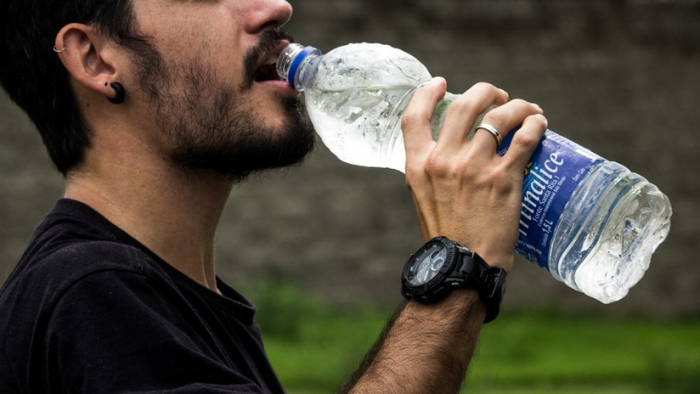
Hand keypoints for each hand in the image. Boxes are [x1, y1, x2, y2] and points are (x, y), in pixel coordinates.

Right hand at [402, 78, 547, 271]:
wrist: (463, 266)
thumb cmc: (446, 237)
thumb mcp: (424, 198)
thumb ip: (432, 171)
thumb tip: (451, 152)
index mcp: (418, 166)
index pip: (414, 117)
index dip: (426, 93)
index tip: (440, 83)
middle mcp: (443, 161)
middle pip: (464, 105)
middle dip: (484, 92)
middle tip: (498, 97)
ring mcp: (474, 167)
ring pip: (499, 115)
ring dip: (517, 106)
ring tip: (527, 110)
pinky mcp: (504, 178)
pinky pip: (524, 137)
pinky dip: (535, 124)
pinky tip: (539, 124)